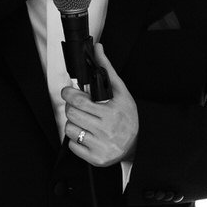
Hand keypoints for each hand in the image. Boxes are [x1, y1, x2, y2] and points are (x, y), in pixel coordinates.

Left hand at [63, 42, 138, 167]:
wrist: (138, 144)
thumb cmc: (127, 117)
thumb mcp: (121, 92)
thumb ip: (107, 70)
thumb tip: (98, 49)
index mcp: (111, 112)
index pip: (79, 101)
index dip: (69, 94)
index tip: (68, 92)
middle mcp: (106, 129)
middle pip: (71, 114)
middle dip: (72, 108)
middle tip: (78, 107)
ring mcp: (100, 145)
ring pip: (70, 129)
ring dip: (74, 124)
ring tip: (85, 122)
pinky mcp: (95, 158)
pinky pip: (73, 146)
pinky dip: (77, 141)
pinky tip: (88, 136)